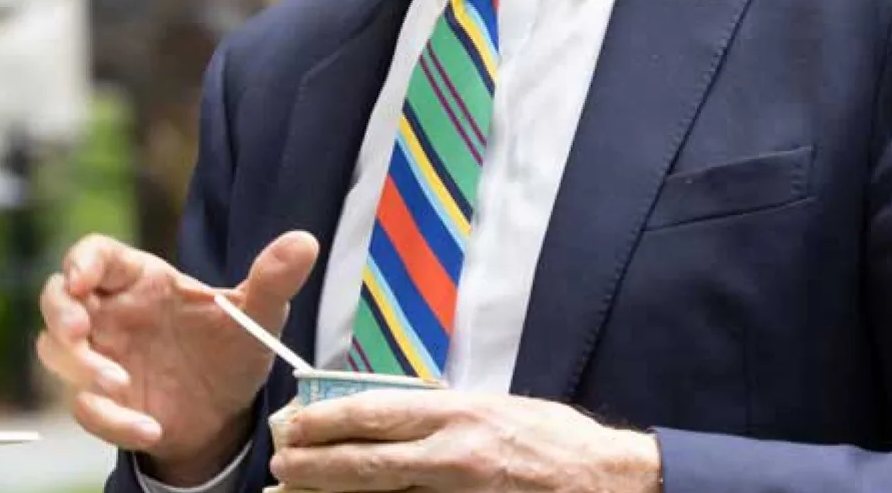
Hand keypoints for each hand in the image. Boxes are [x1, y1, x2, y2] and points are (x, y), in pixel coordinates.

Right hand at [35, 231, 319, 485]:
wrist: (226, 414)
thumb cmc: (231, 351)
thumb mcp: (258, 317)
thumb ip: (272, 280)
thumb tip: (304, 241)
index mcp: (140, 280)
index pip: (95, 254)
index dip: (81, 262)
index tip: (83, 280)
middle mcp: (110, 314)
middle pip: (55, 297)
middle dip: (60, 314)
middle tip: (81, 333)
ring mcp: (99, 356)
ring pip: (54, 352)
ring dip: (80, 369)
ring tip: (121, 385)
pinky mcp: (100, 400)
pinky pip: (83, 407)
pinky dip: (110, 420)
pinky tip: (150, 428)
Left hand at [271, 390, 662, 492]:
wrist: (612, 482)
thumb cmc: (554, 441)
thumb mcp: (494, 409)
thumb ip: (442, 413)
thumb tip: (387, 414)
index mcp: (458, 415)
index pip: (375, 413)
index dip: (326, 421)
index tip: (293, 424)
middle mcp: (454, 456)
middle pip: (368, 463)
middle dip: (315, 465)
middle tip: (279, 466)